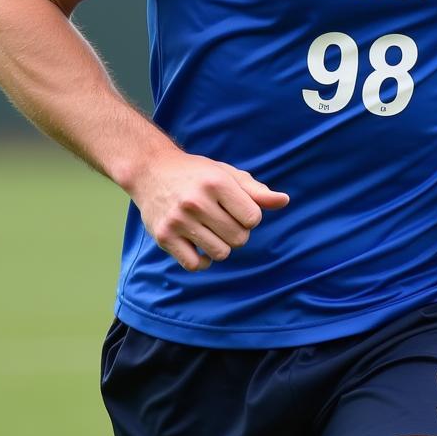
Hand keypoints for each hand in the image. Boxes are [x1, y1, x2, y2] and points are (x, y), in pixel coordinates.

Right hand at [132, 151, 288, 271]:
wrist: (151, 170)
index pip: (253, 218)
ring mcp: (178, 221)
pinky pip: (195, 265)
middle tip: (223, 220)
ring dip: (221, 246)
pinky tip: (198, 244)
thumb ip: (256, 190)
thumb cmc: (197, 173)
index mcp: (216, 183)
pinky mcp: (164, 237)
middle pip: (239, 238)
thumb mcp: (227, 174)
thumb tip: (285, 201)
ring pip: (220, 254)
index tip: (237, 208)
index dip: (249, 216)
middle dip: (237, 232)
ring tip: (211, 230)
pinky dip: (202, 260)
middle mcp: (196, 201)